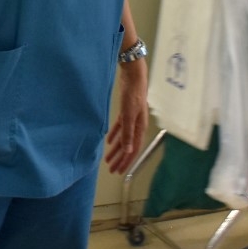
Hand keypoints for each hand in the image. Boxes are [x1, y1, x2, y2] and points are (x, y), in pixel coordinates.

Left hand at [106, 58, 148, 173]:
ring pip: (124, 139)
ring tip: (108, 159)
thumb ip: (128, 132)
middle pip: (128, 147)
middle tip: (112, 169)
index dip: (126, 161)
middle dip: (120, 159)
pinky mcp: (125, 112)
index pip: (133, 150)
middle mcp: (137, 126)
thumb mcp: (129, 115)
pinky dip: (114, 135)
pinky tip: (108, 141)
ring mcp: (132, 119)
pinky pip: (120, 128)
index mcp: (140, 128)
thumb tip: (128, 150)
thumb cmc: (133, 95)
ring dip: (116, 149)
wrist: (134, 77)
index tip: (119, 171)